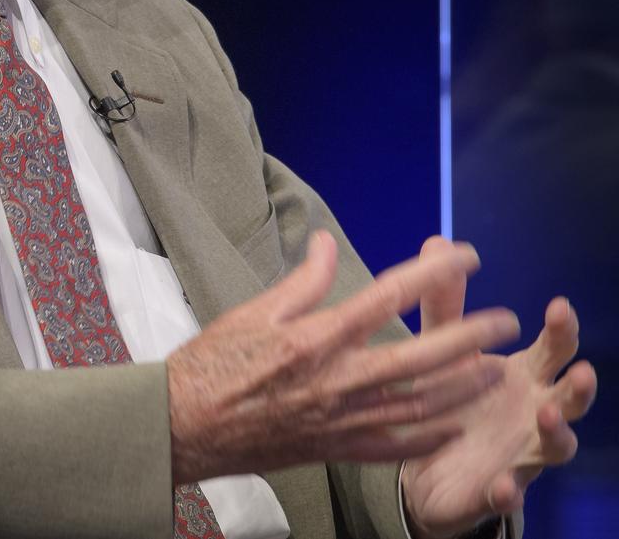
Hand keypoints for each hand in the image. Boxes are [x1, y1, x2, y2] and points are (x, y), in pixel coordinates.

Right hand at [166, 231, 519, 484]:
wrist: (187, 423)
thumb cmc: (214, 361)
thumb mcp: (253, 310)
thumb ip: (302, 280)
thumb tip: (328, 242)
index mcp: (316, 336)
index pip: (387, 296)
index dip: (432, 274)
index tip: (466, 258)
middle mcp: (336, 378)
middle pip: (419, 355)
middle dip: (468, 336)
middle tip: (503, 320)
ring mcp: (340, 419)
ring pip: (418, 405)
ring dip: (462, 386)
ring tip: (495, 369)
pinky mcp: (336, 449)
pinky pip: (394, 446)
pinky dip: (430, 437)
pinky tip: (456, 425)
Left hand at [401, 237, 597, 537]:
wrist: (427, 462)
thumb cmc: (451, 393)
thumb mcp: (443, 347)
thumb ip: (444, 302)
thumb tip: (438, 241)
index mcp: (524, 374)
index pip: (554, 349)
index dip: (562, 330)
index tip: (559, 306)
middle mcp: (534, 411)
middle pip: (570, 398)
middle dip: (580, 387)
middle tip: (582, 371)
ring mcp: (522, 452)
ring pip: (555, 446)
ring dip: (557, 432)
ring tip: (547, 416)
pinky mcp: (498, 488)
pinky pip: (509, 494)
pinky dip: (509, 490)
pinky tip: (503, 485)